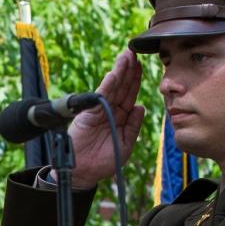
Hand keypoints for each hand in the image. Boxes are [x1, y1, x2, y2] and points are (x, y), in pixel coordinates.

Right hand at [66, 51, 145, 189]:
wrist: (83, 173)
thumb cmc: (104, 162)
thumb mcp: (126, 144)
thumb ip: (134, 126)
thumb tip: (141, 107)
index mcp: (121, 118)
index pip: (130, 95)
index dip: (135, 80)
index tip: (141, 65)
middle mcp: (110, 111)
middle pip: (122, 87)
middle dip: (129, 70)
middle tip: (134, 52)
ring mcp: (99, 111)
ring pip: (112, 88)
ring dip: (120, 71)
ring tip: (126, 56)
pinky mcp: (89, 114)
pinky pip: (100, 97)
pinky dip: (107, 85)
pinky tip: (114, 74)